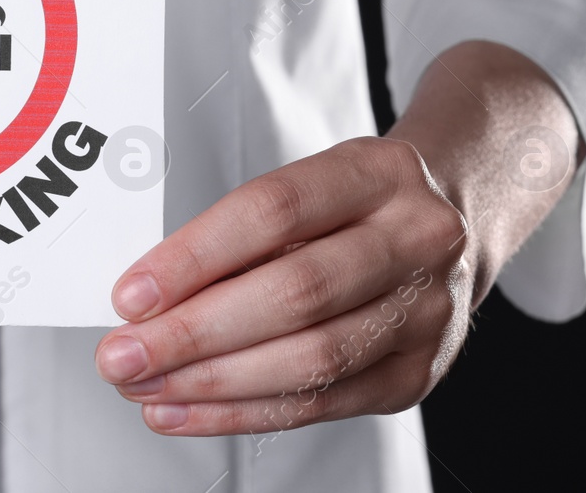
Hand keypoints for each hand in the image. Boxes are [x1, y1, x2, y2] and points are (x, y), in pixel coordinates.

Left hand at [94, 137, 471, 437]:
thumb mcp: (316, 181)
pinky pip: (322, 403)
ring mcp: (427, 311)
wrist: (461, 211)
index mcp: (377, 172)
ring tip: (146, 387)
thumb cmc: (363, 200)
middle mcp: (415, 238)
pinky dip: (245, 414)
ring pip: (310, 358)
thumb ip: (246, 231)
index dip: (195, 256)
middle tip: (123, 354)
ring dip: (212, 383)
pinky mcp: (418, 373)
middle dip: (193, 333)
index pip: (273, 211)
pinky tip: (189, 410)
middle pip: (293, 293)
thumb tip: (149, 292)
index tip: (131, 293)